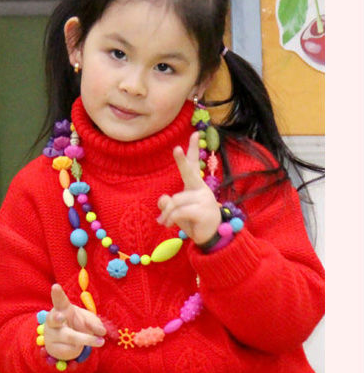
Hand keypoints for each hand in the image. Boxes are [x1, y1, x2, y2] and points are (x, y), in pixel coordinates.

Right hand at [42, 283, 105, 361]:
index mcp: (61, 308)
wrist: (63, 342)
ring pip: (69, 337)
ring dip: (86, 339)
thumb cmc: (76, 324)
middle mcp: (52, 320)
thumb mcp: (88, 321)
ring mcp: (51, 335)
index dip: (57, 294)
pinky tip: (77, 346)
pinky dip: (79, 349)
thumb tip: (102, 332)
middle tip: (61, 317)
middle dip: (57, 318)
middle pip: (54, 320)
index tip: (55, 286)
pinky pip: (71, 350)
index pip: (59, 300)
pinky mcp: (53, 349)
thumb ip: (95, 323)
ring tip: (100, 342)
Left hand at [156, 131, 220, 245]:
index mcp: (196, 186)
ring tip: (164, 222)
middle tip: (176, 149)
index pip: (194, 165)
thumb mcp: (177, 212)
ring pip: (175, 201)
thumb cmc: (193, 222)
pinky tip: (169, 225)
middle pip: (189, 173)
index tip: (194, 134)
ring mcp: (204, 200)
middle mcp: (202, 189)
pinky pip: (178, 212)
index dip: (192, 150)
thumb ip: (168, 205)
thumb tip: (163, 199)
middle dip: (182, 161)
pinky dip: (169, 219)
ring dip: (166, 213)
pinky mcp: (203, 212)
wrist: (211, 238)